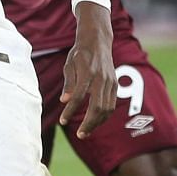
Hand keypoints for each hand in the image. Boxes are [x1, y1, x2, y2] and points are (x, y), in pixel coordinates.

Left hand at [60, 2, 116, 137]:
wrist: (98, 40)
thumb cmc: (79, 53)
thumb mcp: (69, 65)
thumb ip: (68, 83)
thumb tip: (64, 101)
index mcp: (87, 72)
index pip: (78, 97)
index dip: (70, 111)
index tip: (62, 121)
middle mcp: (101, 78)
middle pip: (97, 107)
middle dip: (88, 124)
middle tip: (79, 135)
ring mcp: (111, 82)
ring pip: (107, 109)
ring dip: (97, 123)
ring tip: (85, 132)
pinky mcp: (115, 85)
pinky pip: (111, 105)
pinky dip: (103, 116)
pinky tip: (94, 122)